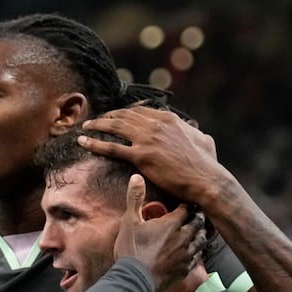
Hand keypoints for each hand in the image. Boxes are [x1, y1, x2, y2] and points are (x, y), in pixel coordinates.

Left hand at [78, 107, 225, 204]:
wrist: (206, 179)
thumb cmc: (207, 164)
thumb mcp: (202, 138)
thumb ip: (191, 131)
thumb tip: (192, 128)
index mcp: (169, 118)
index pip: (140, 111)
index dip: (124, 113)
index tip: (115, 116)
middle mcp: (155, 124)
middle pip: (124, 115)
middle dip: (108, 116)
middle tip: (96, 120)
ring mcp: (147, 139)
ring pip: (114, 127)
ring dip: (97, 125)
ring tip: (86, 127)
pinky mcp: (141, 156)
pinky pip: (112, 148)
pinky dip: (95, 143)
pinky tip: (84, 142)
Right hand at [113, 174, 202, 289]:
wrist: (134, 280)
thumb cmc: (131, 250)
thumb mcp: (129, 221)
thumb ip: (135, 198)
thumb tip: (136, 177)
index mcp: (172, 224)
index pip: (187, 209)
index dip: (187, 205)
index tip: (186, 203)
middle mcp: (183, 238)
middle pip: (198, 223)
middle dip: (197, 217)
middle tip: (195, 215)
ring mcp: (185, 255)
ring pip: (201, 241)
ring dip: (200, 234)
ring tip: (197, 231)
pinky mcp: (184, 270)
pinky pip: (196, 258)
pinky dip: (196, 252)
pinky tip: (193, 251)